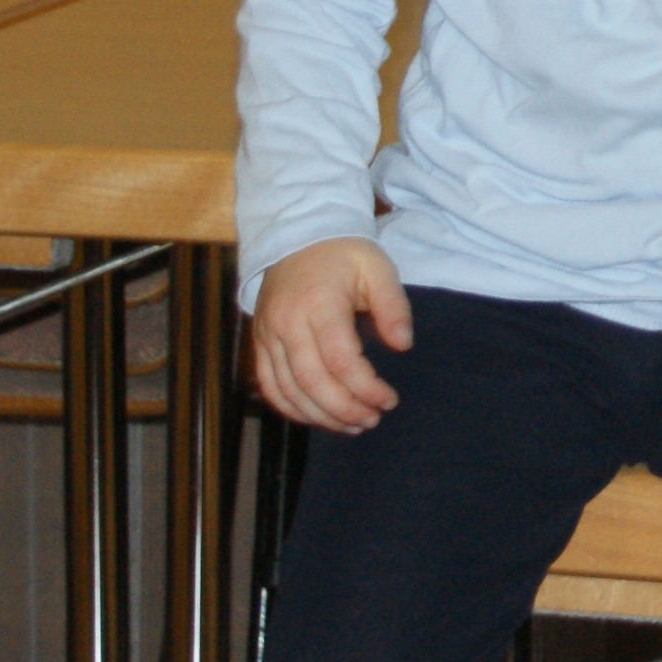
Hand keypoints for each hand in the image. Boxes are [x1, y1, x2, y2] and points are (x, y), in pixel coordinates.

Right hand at [249, 236, 411, 433]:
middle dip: (344, 409)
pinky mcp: (259, 341)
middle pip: (311, 381)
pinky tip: (318, 417)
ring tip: (352, 426)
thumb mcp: (378, 268)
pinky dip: (291, 407)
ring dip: (320, 416)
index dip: (365, 388)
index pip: (340, 360)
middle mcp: (286, 323)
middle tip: (372, 420)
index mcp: (319, 303)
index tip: (389, 400)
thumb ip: (393, 306)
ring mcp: (267, 334)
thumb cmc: (344, 252)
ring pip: (287, 389)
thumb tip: (402, 345)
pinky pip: (269, 385)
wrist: (297, 235)